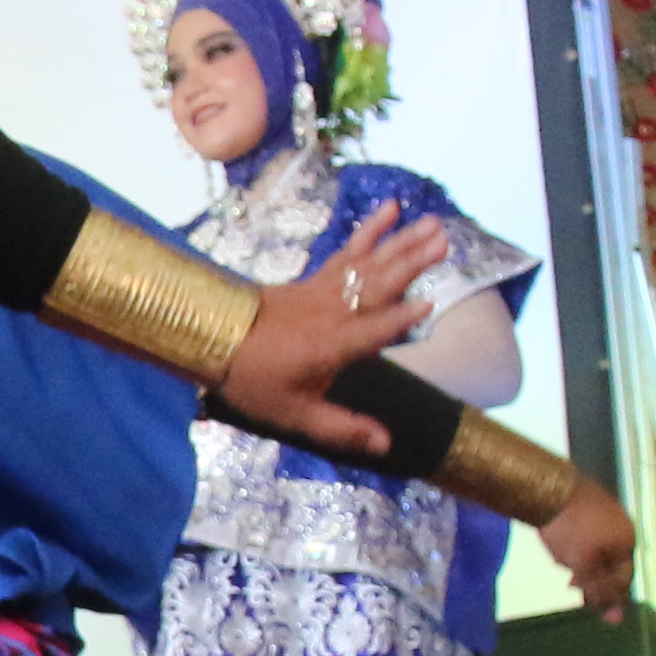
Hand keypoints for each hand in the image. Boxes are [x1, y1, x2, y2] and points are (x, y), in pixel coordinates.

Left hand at [215, 213, 456, 456]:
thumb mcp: (294, 414)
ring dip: (402, 242)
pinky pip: (347, 251)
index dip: (398, 321)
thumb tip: (386, 444)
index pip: (370, 332)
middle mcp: (330, 313)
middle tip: (444, 241)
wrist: (211, 338)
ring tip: (434, 223)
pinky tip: (389, 210)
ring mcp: (322, 291)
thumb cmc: (254, 380)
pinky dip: (370, 231)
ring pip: (368, 262)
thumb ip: (342, 428)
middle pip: (376, 284)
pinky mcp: (314, 279)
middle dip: (412, 263)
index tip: (429, 304)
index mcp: (330, 347)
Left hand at [544, 484, 637, 619]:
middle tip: (569, 583)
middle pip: (612, 562)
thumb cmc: (569, 530)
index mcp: (628, 541)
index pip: (624, 578)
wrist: (548, 487)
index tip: (585, 602)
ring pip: (598, 547)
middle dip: (592, 577)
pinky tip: (558, 543)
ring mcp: (607, 511)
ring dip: (582, 561)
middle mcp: (623, 525)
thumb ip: (600, 591)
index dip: (606, 594)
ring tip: (561, 561)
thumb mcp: (584, 566)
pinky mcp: (588, 502)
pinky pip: (587, 532)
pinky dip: (575, 544)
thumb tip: (617, 619)